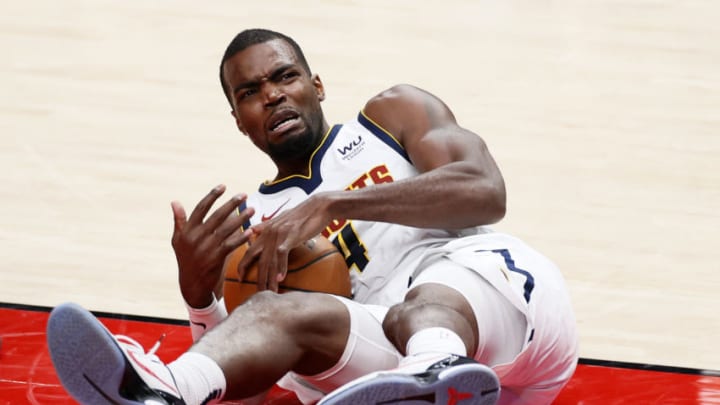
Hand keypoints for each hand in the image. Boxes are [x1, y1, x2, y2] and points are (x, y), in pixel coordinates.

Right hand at [171, 185, 253, 307]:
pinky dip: (241, 237)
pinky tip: (251, 230)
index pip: (201, 208)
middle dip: (232, 204)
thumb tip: (174, 201)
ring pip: (227, 229)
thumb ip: (179, 221)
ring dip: (241, 218)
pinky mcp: (216, 258)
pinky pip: (231, 244)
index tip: (223, 186)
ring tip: (252, 209)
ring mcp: (206, 248)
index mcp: (187, 230)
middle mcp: (196, 237)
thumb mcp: (178, 240)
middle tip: (243, 195)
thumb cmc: (186, 258)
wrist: (191, 284)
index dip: (212, 196)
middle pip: (217, 216)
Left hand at [237, 193, 331, 291]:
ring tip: (268, 293)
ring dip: (268, 279)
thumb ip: (266, 226)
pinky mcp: (290, 236)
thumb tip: (253, 229)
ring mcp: (279, 234)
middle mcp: (269, 233)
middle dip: (256, 278)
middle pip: (258, 259)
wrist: (319, 206)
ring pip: (269, 260)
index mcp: (266, 230)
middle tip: (255, 295)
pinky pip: (282, 255)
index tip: (240, 278)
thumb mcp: (281, 219)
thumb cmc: (303, 213)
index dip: (243, 265)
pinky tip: (280, 279)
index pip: (250, 250)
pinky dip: (281, 268)